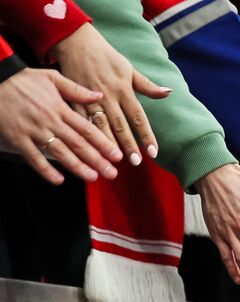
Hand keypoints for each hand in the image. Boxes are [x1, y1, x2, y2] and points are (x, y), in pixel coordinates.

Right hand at [0, 67, 118, 183]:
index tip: (117, 155)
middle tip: (111, 173)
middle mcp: (49, 121)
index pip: (87, 129)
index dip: (103, 143)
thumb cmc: (23, 80)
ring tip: (92, 177)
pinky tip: (58, 180)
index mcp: (59, 108)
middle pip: (77, 144)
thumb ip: (76, 90)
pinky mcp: (18, 138)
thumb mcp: (51, 78)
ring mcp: (33, 131)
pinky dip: (45, 170)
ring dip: (77, 167)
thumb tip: (99, 96)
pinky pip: (33, 157)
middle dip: (96, 160)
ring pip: (59, 152)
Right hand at [52, 23, 169, 165]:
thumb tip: (168, 92)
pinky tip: (90, 148)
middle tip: (135, 163)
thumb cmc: (106, 56)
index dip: (146, 135)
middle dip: (128, 145)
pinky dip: (86, 134)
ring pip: (100, 125)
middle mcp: (108, 96)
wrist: (75, 42)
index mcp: (123, 89)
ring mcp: (89, 98)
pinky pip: (81, 119)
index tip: (153, 152)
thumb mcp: (129, 69)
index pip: (138, 117)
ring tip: (114, 161)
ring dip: (107, 143)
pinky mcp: (74, 98)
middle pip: (120, 125)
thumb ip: (147, 86)